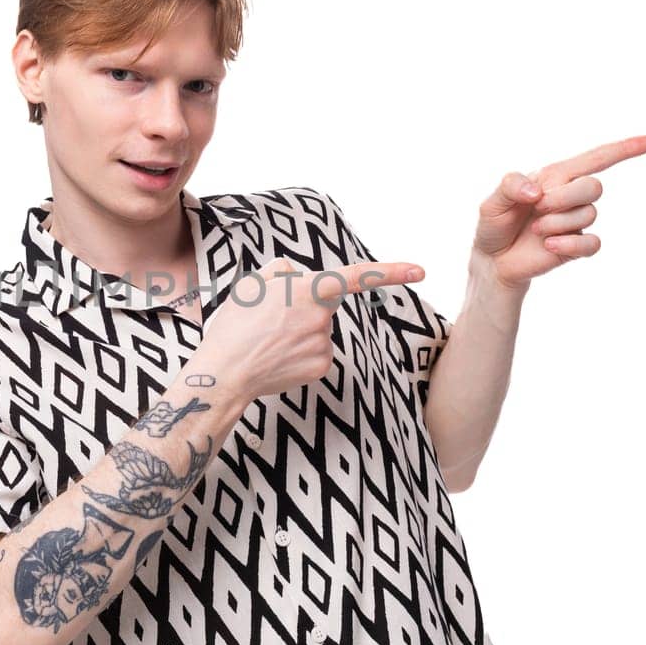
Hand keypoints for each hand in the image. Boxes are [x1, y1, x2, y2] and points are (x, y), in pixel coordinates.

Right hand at [199, 256, 422, 400]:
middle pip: (322, 304)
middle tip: (267, 318)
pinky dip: (299, 352)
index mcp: (309, 290)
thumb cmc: (235, 325)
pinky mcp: (321, 367)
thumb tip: (301, 277)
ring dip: (297, 331)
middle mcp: (323, 317)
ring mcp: (324, 344)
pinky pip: (316, 351)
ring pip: (318, 329)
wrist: (224, 373)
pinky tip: (277, 357)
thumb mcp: (253, 283)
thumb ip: (283, 271)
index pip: (357, 276)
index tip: (421, 271)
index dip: (392, 272)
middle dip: (302, 306)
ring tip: (267, 340)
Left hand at [474, 135, 645, 290]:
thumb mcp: (491, 201)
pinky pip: (592, 243)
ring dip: (556, 222)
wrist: (493, 259)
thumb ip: (510, 186)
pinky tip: (548, 246)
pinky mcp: (577, 246)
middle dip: (564, 197)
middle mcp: (570, 195)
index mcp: (555, 177)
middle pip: (594, 186)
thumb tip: (537, 192)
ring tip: (535, 229)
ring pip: (589, 214)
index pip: (597, 158)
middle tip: (537, 208)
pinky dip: (569, 244)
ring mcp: (576, 221)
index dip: (625, 149)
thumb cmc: (495, 223)